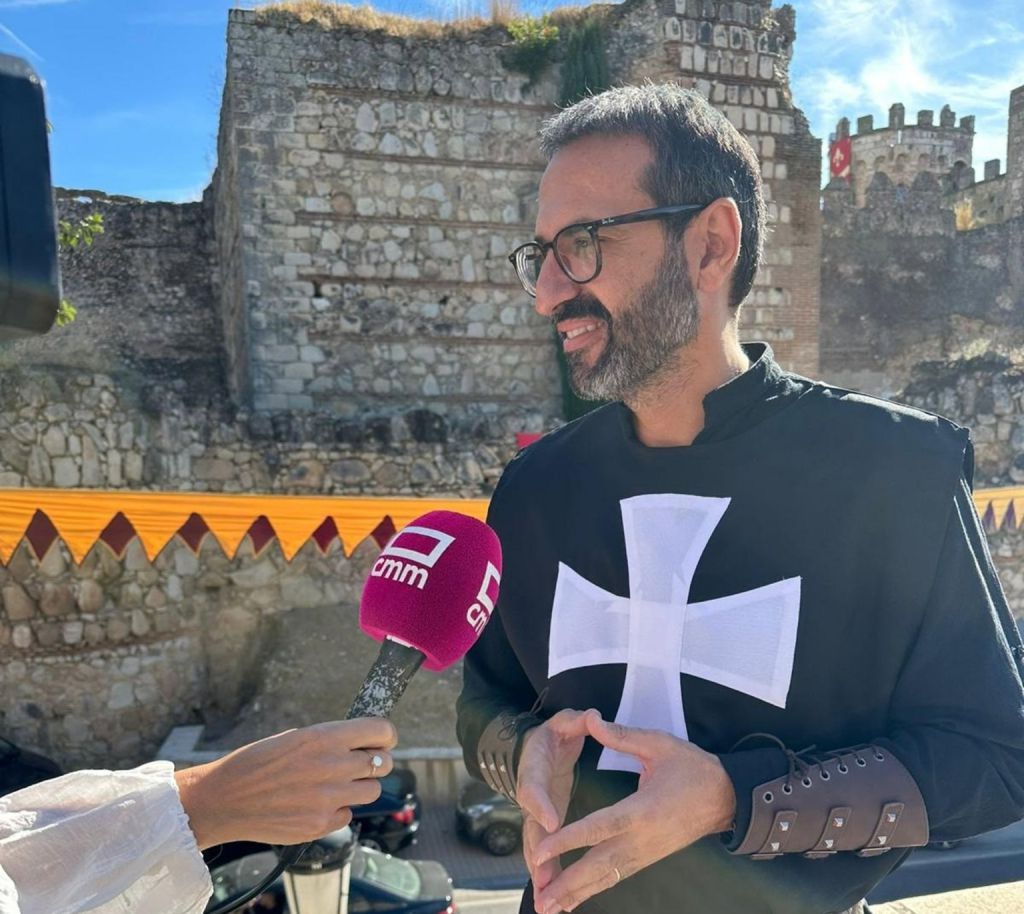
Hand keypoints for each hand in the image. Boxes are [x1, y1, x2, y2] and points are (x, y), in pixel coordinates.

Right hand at [174, 718, 397, 848]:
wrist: (225, 799)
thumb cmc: (257, 763)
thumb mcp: (295, 737)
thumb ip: (330, 741)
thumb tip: (361, 743)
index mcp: (324, 737)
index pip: (381, 731)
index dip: (387, 735)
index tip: (385, 739)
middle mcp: (332, 766)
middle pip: (384, 764)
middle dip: (377, 762)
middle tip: (363, 763)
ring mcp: (329, 798)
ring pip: (372, 791)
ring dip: (360, 786)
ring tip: (336, 784)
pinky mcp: (321, 824)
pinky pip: (347, 815)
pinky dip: (338, 810)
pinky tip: (316, 804)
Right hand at [516, 709, 594, 903]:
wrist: (536, 747)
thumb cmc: (555, 734)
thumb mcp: (564, 721)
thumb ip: (577, 721)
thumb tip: (591, 717)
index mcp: (535, 766)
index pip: (534, 786)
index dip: (541, 804)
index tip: (552, 822)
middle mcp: (531, 795)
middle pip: (530, 827)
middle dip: (537, 854)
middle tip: (544, 878)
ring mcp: (535, 814)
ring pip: (535, 847)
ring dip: (541, 873)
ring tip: (547, 901)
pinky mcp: (544, 827)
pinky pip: (544, 854)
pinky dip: (547, 876)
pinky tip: (556, 900)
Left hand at [531, 714, 734, 913]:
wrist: (727, 797)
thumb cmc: (693, 768)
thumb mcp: (660, 744)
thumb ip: (622, 736)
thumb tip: (591, 719)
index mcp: (642, 810)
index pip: (599, 827)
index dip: (569, 839)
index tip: (543, 849)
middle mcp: (641, 839)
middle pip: (599, 864)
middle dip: (568, 882)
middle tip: (541, 900)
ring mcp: (645, 853)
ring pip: (606, 877)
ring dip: (577, 893)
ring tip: (549, 908)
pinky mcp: (648, 859)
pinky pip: (616, 877)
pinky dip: (594, 888)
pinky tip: (574, 900)